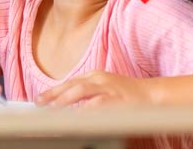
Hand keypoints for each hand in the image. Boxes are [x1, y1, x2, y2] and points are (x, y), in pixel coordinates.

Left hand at [36, 71, 155, 107]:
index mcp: (94, 76)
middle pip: (71, 85)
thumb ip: (86, 95)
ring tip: (53, 110)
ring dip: (65, 101)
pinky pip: (98, 104)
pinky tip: (75, 116)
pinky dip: (85, 110)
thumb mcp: (103, 89)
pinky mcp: (118, 99)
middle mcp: (99, 79)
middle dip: (53, 95)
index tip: (40, 100)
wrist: (152, 95)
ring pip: (82, 91)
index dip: (53, 92)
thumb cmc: (126, 95)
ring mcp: (109, 88)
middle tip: (40, 104)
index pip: (69, 83)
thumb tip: (65, 106)